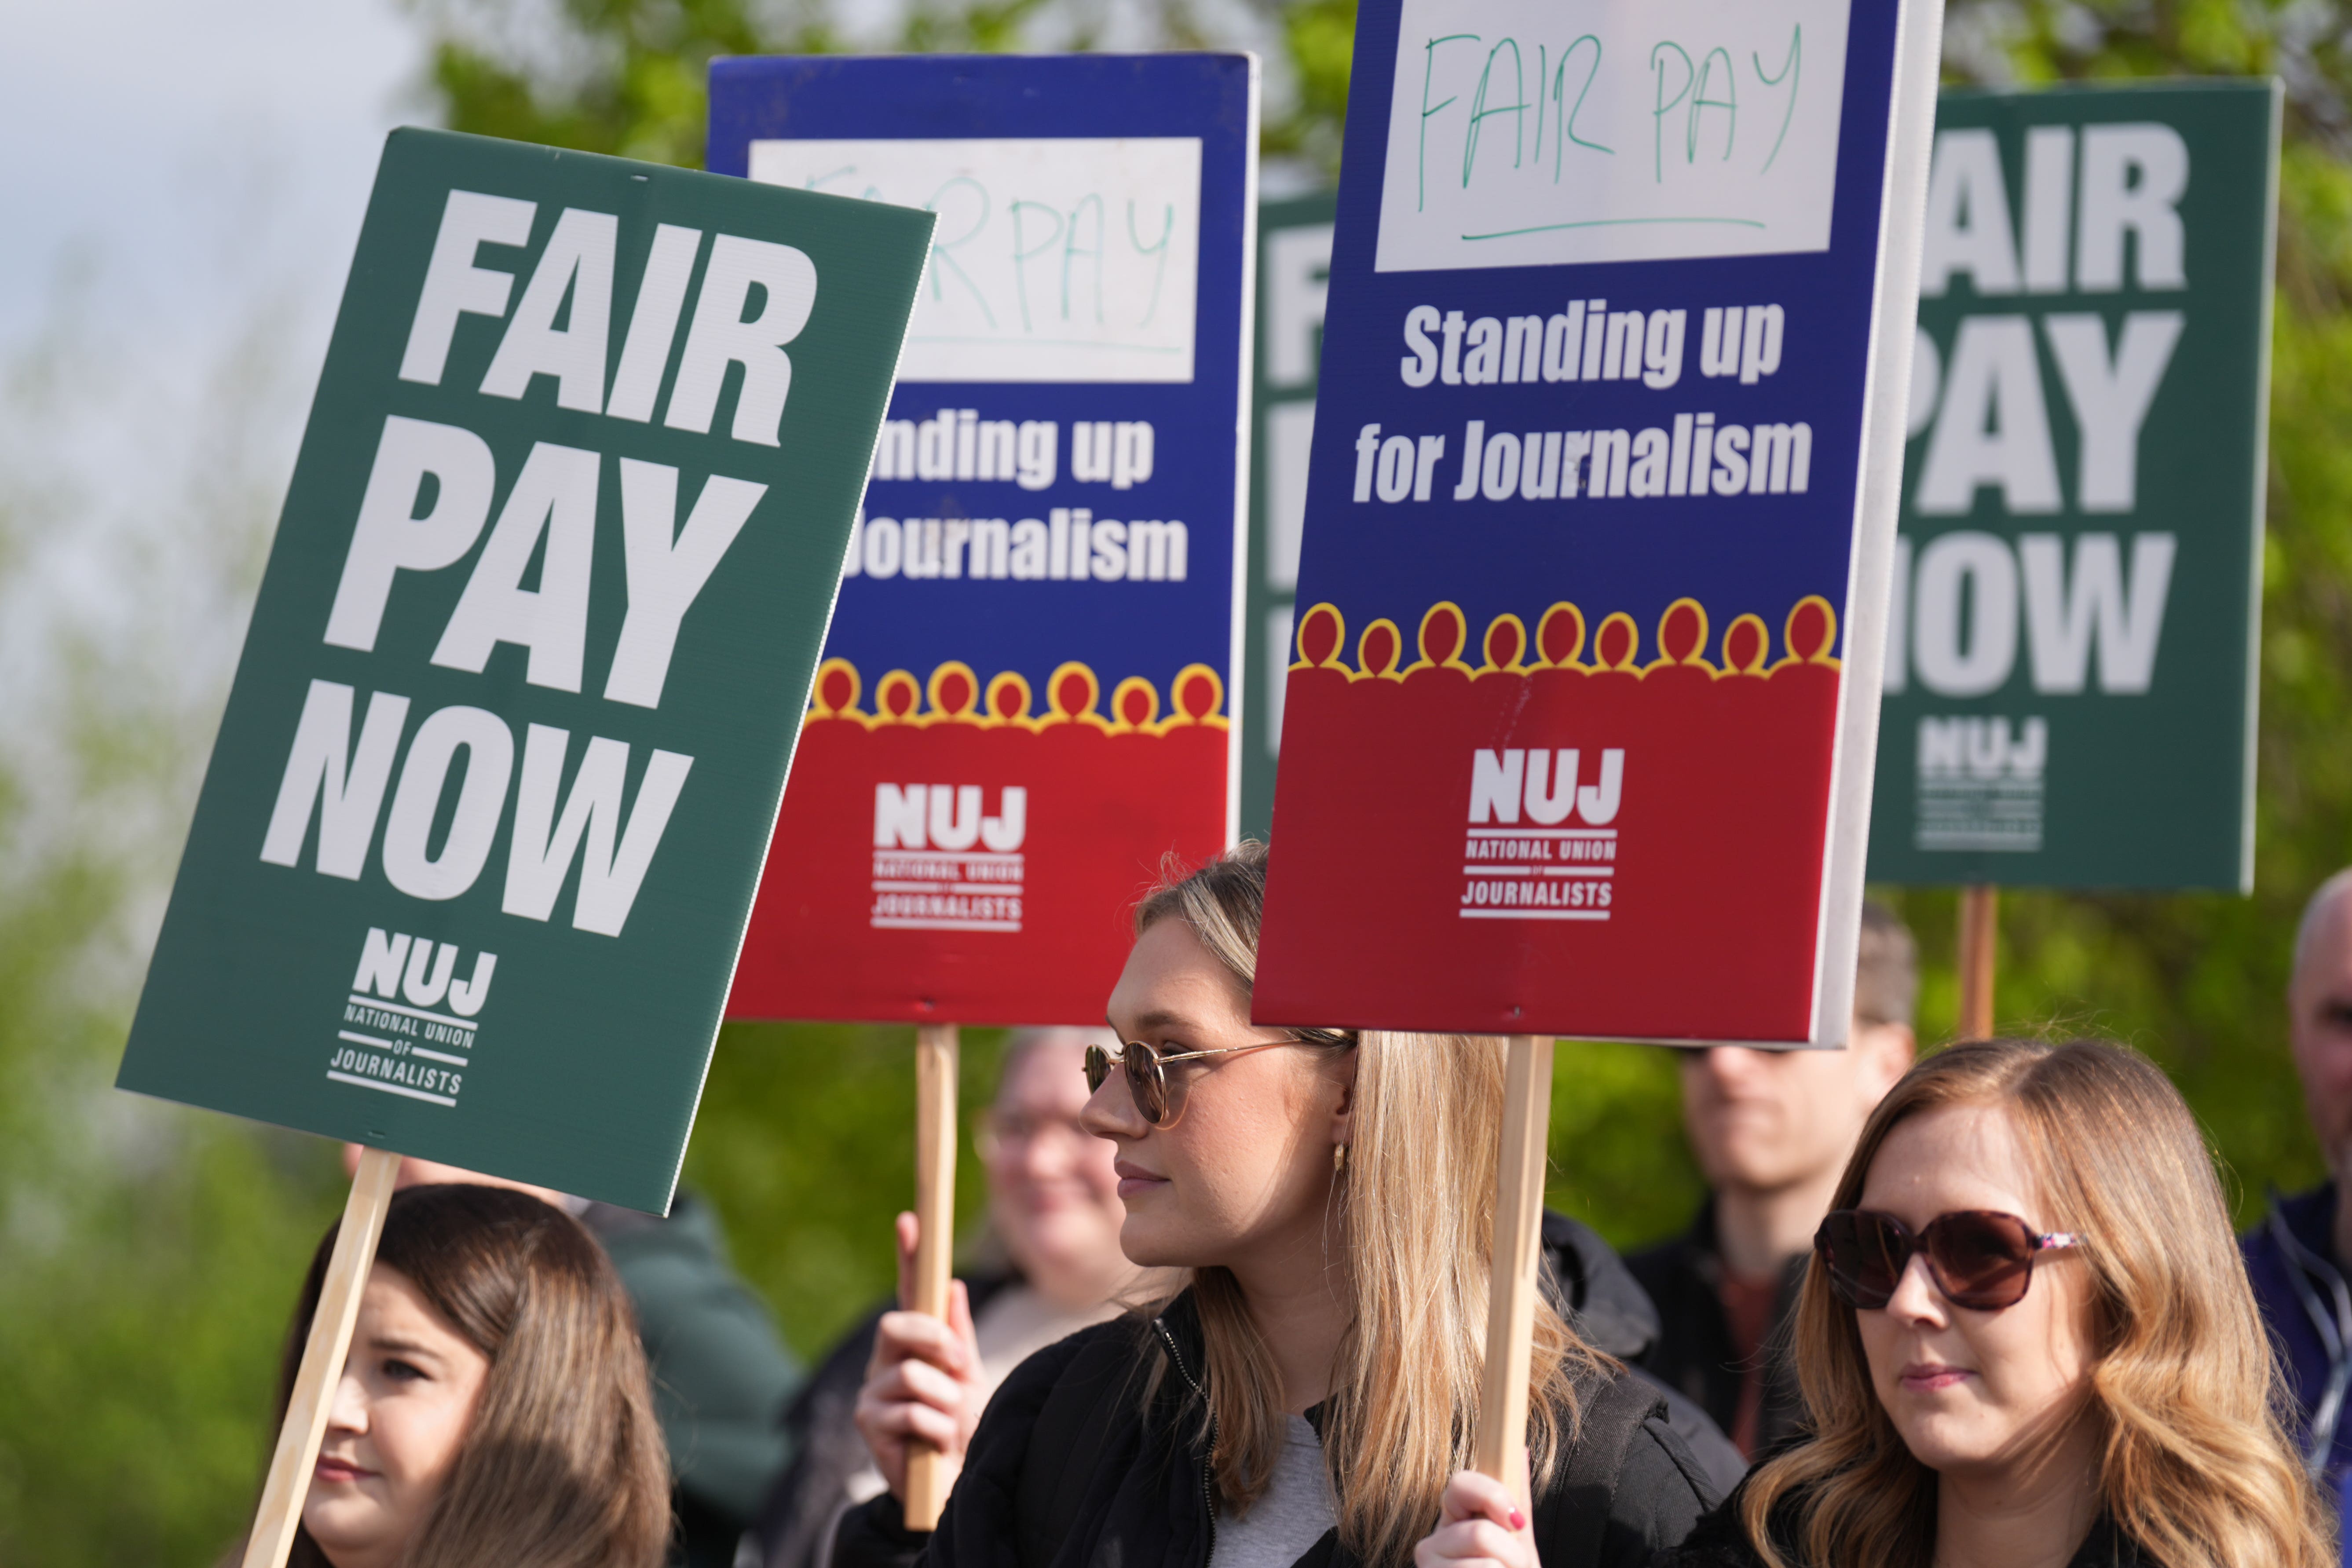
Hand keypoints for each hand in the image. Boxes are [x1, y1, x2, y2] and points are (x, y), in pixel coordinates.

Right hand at [852, 1211, 984, 1505]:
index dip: (909, 1258)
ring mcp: (872, 1394)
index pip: (910, 1296)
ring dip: (945, 1399)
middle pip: (897, 1324)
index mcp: (913, 1347)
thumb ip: (958, 1336)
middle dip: (935, 1340)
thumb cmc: (963, 1431)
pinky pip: (910, 1410)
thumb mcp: (969, 1379)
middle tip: (958, 1365)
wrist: (958, 1484)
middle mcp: (885, 1364)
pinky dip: (936, 1428)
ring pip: (911, 1373)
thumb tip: (953, 1286)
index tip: (910, 1220)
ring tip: (950, 1423)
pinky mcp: (868, 1426)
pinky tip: (937, 1445)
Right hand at [1413, 1457, 1537, 1567]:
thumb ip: (1516, 1500)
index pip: (1461, 1484)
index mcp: (1453, 1519)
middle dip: (1513, 1554)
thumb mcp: (1518, 1540)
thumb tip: (1521, 1450)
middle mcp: (1433, 1541)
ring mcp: (1429, 1565)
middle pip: (1480, 1533)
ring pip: (1487, 1564)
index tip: (1516, 1521)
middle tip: (1513, 1565)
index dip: (1493, 1497)